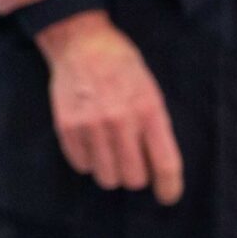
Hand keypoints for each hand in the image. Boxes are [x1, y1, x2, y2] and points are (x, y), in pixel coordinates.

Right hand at [34, 11, 184, 205]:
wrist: (80, 41)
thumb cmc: (122, 65)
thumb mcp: (150, 90)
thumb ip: (155, 126)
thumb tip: (158, 166)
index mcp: (149, 110)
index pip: (165, 164)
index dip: (169, 188)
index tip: (167, 196)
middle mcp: (120, 121)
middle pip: (134, 178)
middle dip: (136, 175)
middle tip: (132, 160)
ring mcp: (91, 125)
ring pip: (107, 178)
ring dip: (111, 170)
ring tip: (109, 151)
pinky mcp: (67, 127)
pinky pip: (82, 165)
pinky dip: (88, 160)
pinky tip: (91, 142)